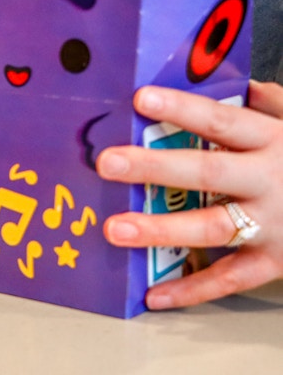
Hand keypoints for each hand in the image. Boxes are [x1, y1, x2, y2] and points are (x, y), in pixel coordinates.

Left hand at [96, 81, 282, 309]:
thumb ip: (271, 102)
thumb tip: (238, 80)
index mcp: (272, 140)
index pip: (221, 119)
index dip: (182, 108)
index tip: (141, 99)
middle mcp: (270, 181)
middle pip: (207, 172)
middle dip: (155, 167)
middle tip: (108, 163)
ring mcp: (273, 224)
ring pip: (211, 227)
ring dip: (160, 230)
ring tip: (115, 228)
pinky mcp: (276, 262)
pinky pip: (230, 279)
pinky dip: (192, 290)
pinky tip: (153, 295)